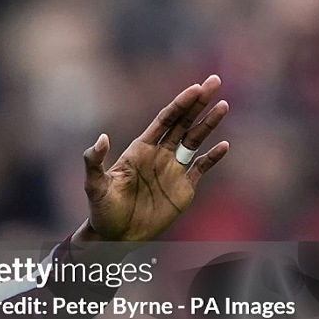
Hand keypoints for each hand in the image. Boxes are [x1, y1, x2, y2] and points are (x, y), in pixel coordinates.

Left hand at [80, 74, 229, 241]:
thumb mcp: (94, 185)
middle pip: (183, 122)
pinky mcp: (183, 189)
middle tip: (214, 81)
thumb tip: (102, 137)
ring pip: (195, 140)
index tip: (196, 88)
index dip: (180, 103)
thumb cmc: (102, 210)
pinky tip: (224, 145)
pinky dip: (212, 157)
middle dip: (198, 102)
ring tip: (223, 105)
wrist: (115, 237)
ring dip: (209, 124)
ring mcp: (173, 170)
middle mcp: (159, 155)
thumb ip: (94, 161)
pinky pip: (201, 168)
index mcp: (140, 149)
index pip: (165, 120)